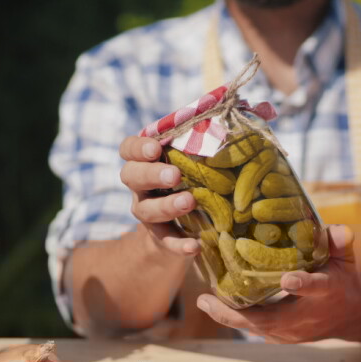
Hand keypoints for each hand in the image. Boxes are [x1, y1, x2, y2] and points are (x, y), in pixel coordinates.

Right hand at [119, 136, 198, 255]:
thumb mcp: (194, 160)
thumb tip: (231, 115)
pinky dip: (178, 244)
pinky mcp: (160, 238)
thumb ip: (203, 140)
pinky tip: (194, 246)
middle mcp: (140, 187)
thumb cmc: (192, 180)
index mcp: (145, 162)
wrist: (182, 229)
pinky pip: (165, 241)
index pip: (129, 149)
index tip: (155, 148)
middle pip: (131, 176)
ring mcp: (147, 212)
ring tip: (189, 202)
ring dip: (166, 206)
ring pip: (146, 209)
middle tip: (174, 175)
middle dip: (151, 174)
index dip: (138, 148)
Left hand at [195, 225, 360, 342]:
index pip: (316, 288)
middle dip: (236, 314)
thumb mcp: (346, 259)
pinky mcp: (283, 337)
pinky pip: (256, 329)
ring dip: (228, 317)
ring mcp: (294, 331)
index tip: (287, 280)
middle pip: (270, 320)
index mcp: (327, 292)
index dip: (303, 285)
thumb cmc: (344, 280)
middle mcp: (307, 316)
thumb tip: (337, 228)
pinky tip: (216, 305)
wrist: (351, 316)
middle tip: (206, 299)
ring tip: (204, 301)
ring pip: (257, 329)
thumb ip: (339, 242)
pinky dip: (236, 318)